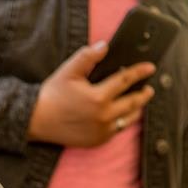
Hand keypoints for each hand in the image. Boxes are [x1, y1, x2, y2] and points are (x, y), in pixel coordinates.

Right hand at [28, 41, 154, 147]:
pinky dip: (122, 122)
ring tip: (140, 103)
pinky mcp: (97, 141)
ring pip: (127, 119)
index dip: (139, 72)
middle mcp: (103, 117)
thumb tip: (105, 46)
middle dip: (143, 95)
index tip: (150, 68)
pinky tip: (122, 115)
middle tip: (149, 88)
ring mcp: (101, 131)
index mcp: (98, 97)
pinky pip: (116, 131)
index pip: (125, 81)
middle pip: (132, 103)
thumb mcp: (69, 71)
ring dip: (136, 110)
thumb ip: (88, 57)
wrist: (37, 120)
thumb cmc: (53, 95)